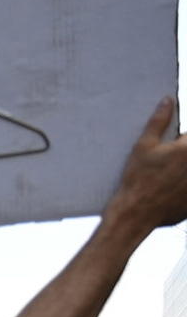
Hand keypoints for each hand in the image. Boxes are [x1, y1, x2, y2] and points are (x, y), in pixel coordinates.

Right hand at [104, 96, 186, 232]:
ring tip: (165, 181)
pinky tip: (168, 194)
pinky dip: (181, 190)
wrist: (134, 215)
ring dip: (180, 174)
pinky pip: (186, 190)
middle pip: (186, 155)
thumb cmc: (137, 181)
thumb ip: (159, 121)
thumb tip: (168, 101)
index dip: (179, 142)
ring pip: (186, 174)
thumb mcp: (144, 147)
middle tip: (165, 167)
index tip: (169, 149)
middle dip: (178, 157)